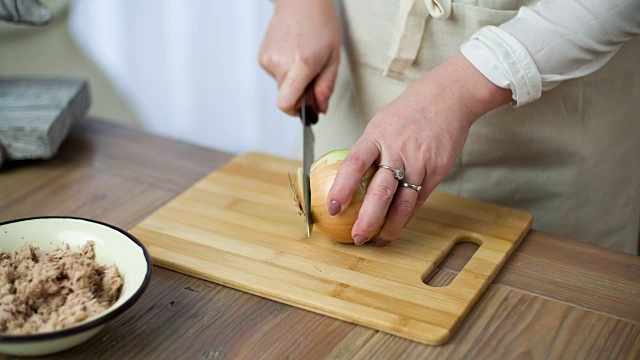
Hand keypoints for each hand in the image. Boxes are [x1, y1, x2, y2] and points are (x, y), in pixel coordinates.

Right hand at [258, 0, 340, 114]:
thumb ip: (326, 87)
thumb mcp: (333, 58)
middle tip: (312, 77)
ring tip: (302, 59)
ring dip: (293, 80)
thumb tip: (319, 109)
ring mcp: (268, 60)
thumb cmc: (320, 25)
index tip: (305, 109)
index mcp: (301, 65)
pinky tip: (292, 54)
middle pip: (286, 97)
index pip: (286, 103)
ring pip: (281, 86)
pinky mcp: (262, 58)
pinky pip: (275, 75)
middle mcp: (280, 63)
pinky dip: (285, 71)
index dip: (295, 111)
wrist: (300, 2)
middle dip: (299, 94)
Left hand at [326, 53, 511, 245]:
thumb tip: (351, 177)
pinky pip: (420, 199)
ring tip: (380, 239)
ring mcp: (419, 162)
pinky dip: (408, 215)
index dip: (342, 188)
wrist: (449, 97)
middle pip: (380, 192)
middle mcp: (397, 150)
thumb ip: (368, 150)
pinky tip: (399, 225)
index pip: (354, 165)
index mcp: (376, 136)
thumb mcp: (380, 123)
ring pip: (403, 202)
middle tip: (358, 237)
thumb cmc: (410, 110)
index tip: (333, 208)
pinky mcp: (437, 170)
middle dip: (367, 219)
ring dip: (390, 225)